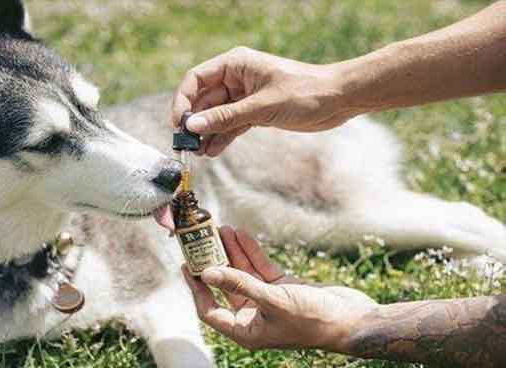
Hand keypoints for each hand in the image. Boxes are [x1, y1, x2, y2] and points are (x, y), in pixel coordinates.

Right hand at [171, 46, 354, 155]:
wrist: (338, 100)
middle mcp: (236, 79)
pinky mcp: (254, 112)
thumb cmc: (305, 92)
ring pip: (216, 115)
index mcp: (235, 64)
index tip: (178, 124)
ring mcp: (244, 96)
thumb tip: (193, 126)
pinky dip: (221, 138)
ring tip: (197, 153)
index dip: (183, 100)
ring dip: (206, 133)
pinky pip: (230, 125)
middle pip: (203, 100)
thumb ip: (226, 117)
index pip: (196, 79)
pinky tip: (212, 152)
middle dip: (193, 122)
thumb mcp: (262, 106)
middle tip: (185, 145)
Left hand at [182, 227, 376, 350]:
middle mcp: (253, 317)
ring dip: (231, 252)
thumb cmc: (314, 319)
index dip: (197, 288)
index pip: (210, 311)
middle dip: (214, 262)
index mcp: (246, 331)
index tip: (188, 266)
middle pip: (225, 286)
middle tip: (202, 240)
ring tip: (221, 228)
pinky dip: (251, 251)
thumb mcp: (273, 300)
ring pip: (242, 273)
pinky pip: (260, 267)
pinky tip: (240, 234)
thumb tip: (208, 272)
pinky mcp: (282, 287)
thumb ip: (240, 284)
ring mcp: (267, 301)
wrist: (352, 319)